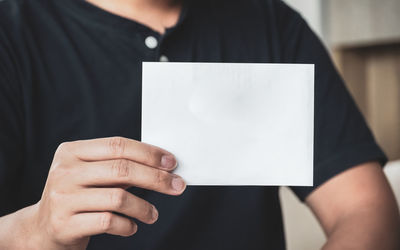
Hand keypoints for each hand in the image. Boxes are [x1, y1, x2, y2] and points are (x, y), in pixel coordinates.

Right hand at [30, 137, 185, 249]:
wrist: (43, 228)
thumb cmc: (77, 196)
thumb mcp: (90, 174)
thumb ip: (118, 165)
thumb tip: (162, 165)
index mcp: (71, 151)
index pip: (117, 145)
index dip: (148, 153)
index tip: (171, 162)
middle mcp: (64, 171)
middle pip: (121, 169)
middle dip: (156, 178)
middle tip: (176, 186)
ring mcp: (62, 198)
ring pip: (118, 197)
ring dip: (144, 207)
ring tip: (152, 214)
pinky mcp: (65, 224)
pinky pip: (109, 221)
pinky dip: (127, 225)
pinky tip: (131, 226)